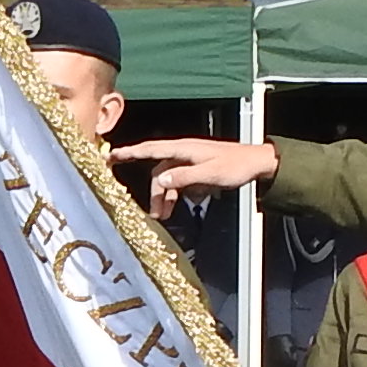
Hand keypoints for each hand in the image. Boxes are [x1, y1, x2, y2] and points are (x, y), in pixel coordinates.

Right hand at [117, 135, 278, 213]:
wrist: (257, 163)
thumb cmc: (236, 166)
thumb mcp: (211, 174)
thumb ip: (185, 177)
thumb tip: (161, 180)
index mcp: (183, 149)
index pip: (150, 149)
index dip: (128, 153)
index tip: (109, 156)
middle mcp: (183, 153)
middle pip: (159, 172)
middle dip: (155, 193)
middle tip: (156, 215)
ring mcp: (189, 161)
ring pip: (168, 179)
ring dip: (166, 197)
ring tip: (165, 216)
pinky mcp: (196, 170)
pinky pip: (180, 182)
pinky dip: (178, 194)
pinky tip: (186, 205)